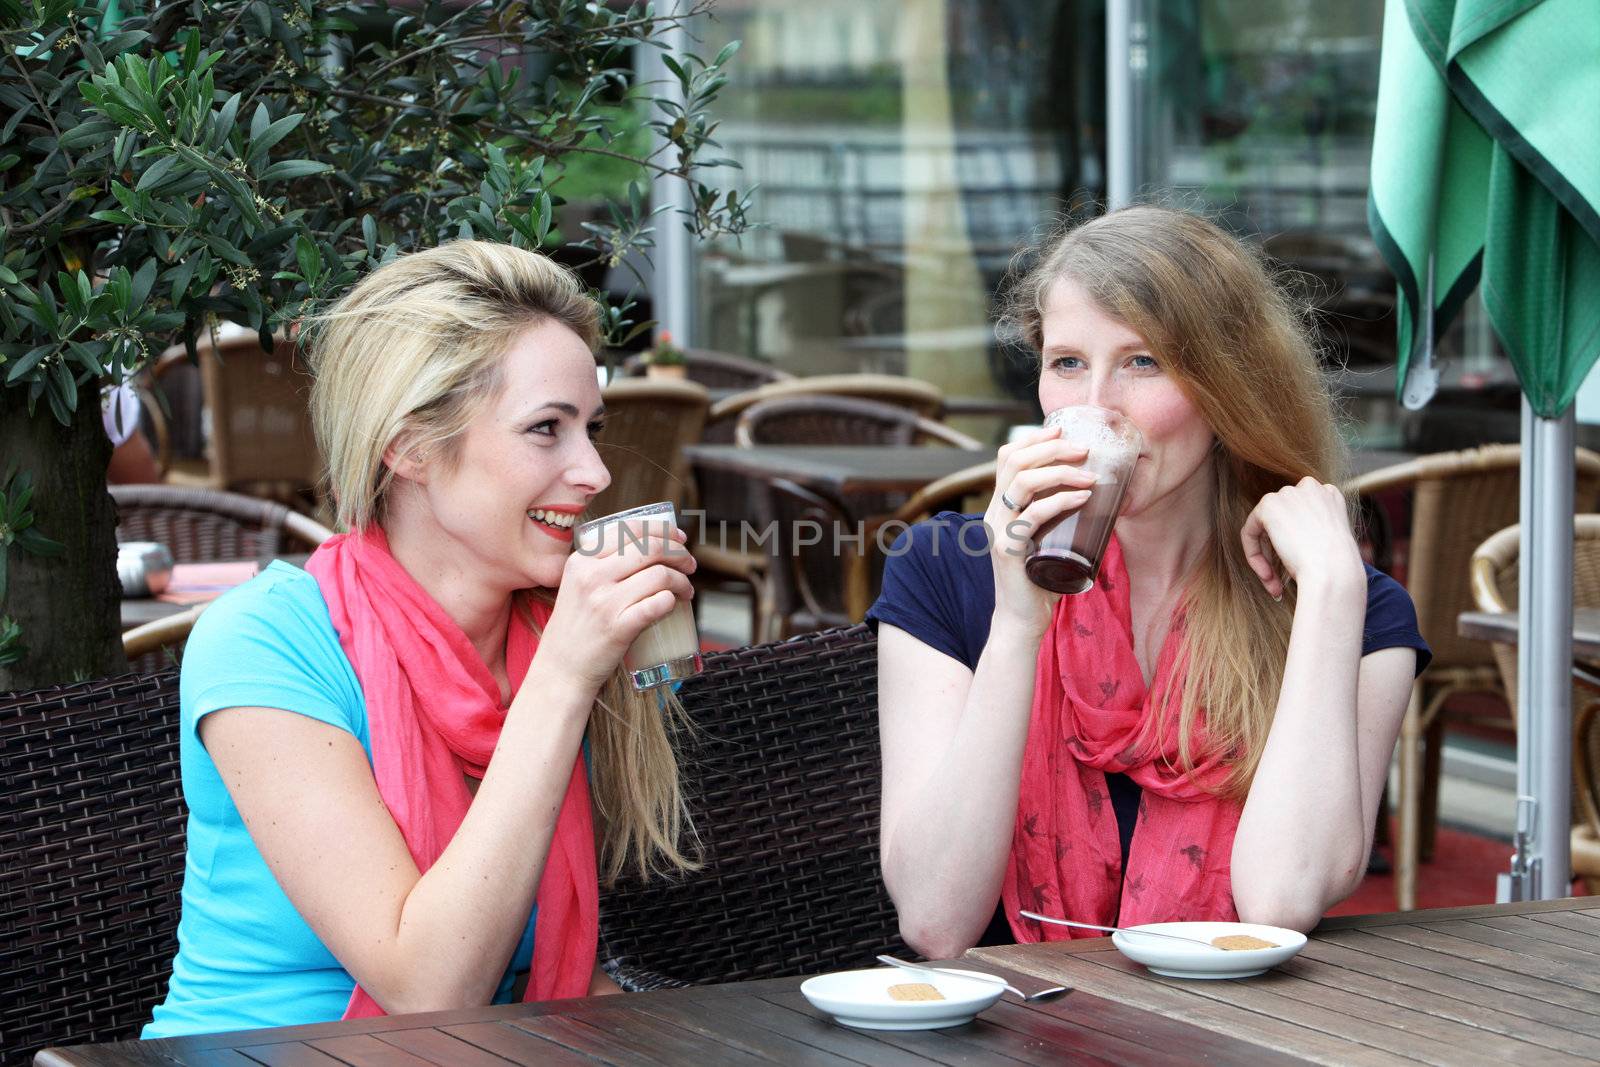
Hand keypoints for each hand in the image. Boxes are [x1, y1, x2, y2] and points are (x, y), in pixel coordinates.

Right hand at [540, 518, 695, 690]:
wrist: (561, 668)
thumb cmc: (576, 626)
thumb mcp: (577, 585)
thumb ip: (602, 565)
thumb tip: (650, 547)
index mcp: (582, 560)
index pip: (629, 530)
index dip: (663, 530)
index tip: (679, 539)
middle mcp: (592, 576)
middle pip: (650, 548)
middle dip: (679, 554)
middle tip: (689, 565)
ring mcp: (605, 602)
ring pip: (660, 575)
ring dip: (682, 580)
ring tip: (686, 590)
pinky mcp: (618, 628)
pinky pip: (658, 603)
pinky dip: (672, 601)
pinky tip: (674, 604)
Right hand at [985, 426, 1098, 632]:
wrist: (1021, 620)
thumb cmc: (1039, 580)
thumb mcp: (1045, 538)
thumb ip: (1057, 517)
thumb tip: (1096, 494)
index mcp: (1001, 506)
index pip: (1007, 457)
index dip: (1034, 439)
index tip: (1063, 431)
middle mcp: (995, 513)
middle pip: (1014, 461)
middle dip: (1052, 448)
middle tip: (1084, 449)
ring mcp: (999, 531)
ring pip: (1022, 481)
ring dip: (1060, 471)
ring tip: (1090, 475)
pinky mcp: (1008, 550)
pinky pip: (1034, 515)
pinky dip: (1061, 500)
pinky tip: (1084, 497)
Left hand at [1240, 477, 1363, 599]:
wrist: (1335, 572)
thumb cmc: (1336, 567)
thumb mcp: (1328, 540)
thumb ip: (1308, 529)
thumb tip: (1287, 535)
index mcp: (1329, 495)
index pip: (1300, 514)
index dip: (1294, 542)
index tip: (1297, 565)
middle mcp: (1310, 488)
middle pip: (1281, 519)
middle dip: (1277, 551)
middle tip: (1279, 579)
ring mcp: (1289, 494)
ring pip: (1264, 527)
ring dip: (1266, 557)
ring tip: (1274, 580)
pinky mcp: (1269, 505)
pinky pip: (1250, 532)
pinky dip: (1254, 555)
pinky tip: (1268, 574)